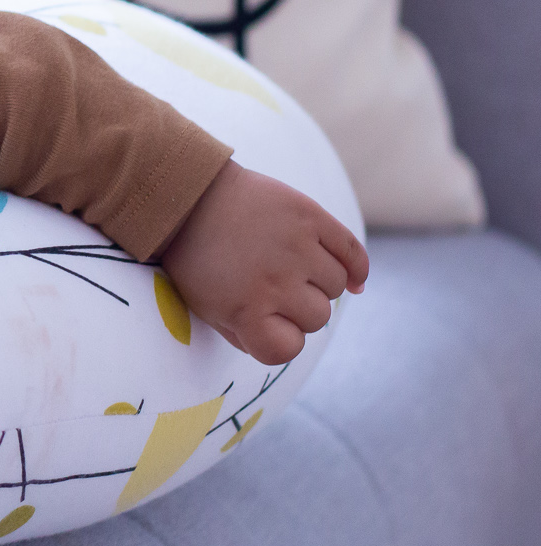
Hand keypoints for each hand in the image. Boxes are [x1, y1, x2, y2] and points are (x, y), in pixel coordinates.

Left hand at [159, 160, 368, 365]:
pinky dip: (357, 268)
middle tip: (272, 285)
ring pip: (338, 286)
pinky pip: (353, 252)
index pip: (287, 351)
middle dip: (298, 308)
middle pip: (318, 318)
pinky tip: (352, 278)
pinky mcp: (309, 215)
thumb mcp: (205, 306)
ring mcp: (296, 247)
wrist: (187, 195)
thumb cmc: (195, 257)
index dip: (279, 341)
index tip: (266, 324)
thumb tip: (293, 343)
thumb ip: (245, 335)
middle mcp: (275, 281)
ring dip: (319, 283)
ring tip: (291, 267)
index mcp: (243, 309)